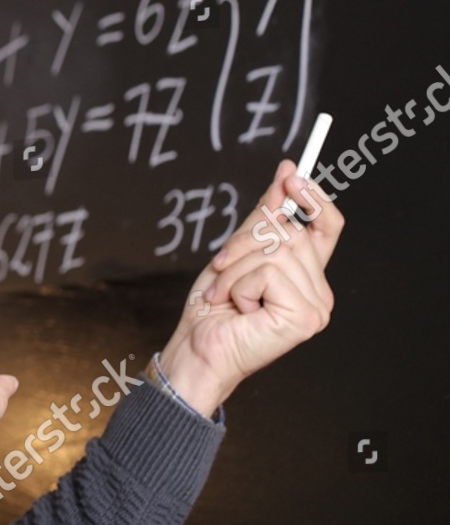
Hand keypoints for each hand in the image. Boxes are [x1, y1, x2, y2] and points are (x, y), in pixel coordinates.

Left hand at [160, 160, 342, 414]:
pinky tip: (238, 307)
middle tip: (220, 267)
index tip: (290, 174)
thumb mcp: (236, 254)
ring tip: (225, 295)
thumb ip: (264, 219)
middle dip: (244, 242)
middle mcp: (320, 290)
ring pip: (276, 251)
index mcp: (307, 275)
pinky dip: (240, 284)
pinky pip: (268, 271)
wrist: (196, 350)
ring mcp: (317, 305)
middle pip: (291, 232)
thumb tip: (287, 176)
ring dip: (235, 269)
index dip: (312, 196)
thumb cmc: (212, 311)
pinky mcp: (305, 316)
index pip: (327, 225)